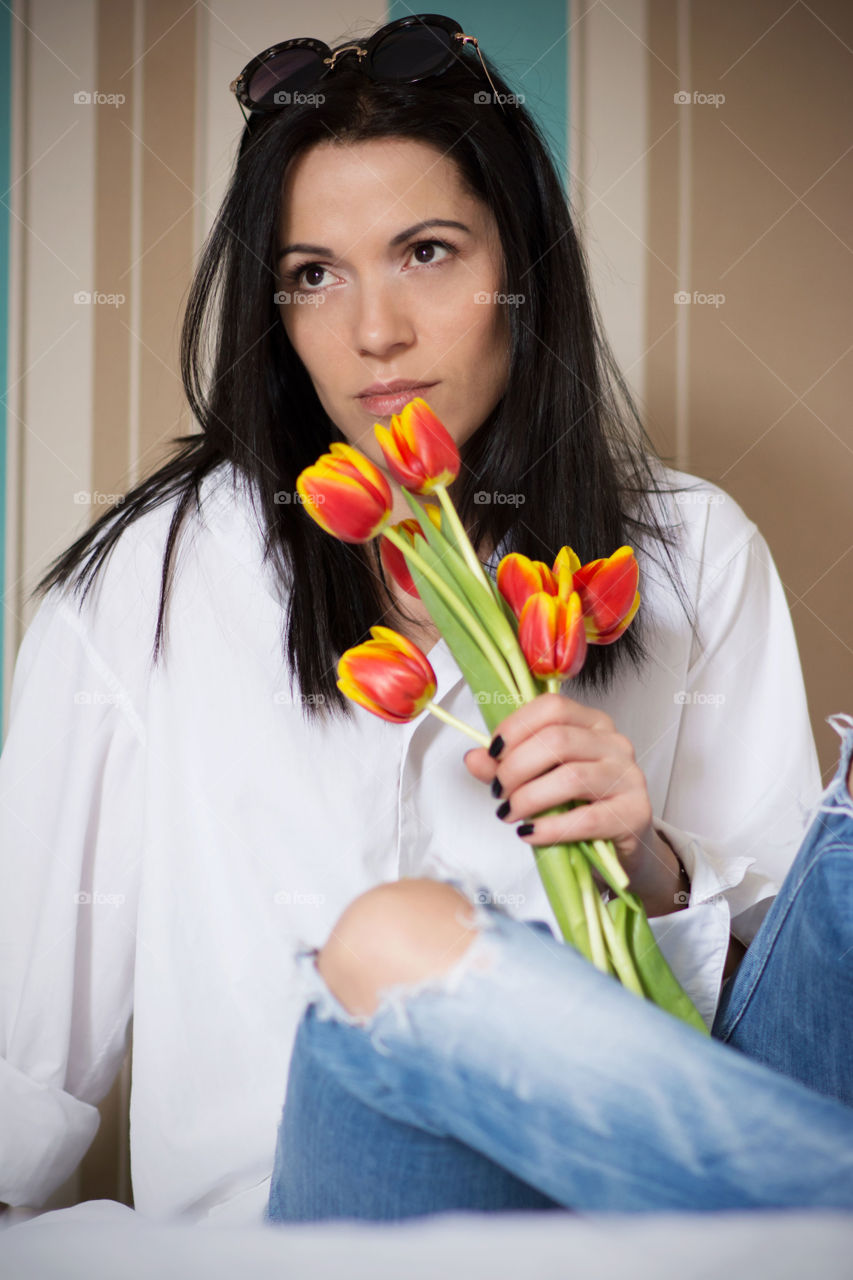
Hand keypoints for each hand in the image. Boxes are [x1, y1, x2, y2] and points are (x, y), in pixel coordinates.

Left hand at [464, 692, 685, 915]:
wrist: (620, 848)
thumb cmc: (579, 805)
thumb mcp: (540, 780)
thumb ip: (506, 766)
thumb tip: (473, 757)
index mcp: (593, 723)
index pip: (552, 707)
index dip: (516, 727)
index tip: (493, 753)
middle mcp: (614, 743)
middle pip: (557, 740)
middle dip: (516, 767)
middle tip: (499, 792)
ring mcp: (628, 777)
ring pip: (570, 777)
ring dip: (528, 798)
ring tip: (509, 814)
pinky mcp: (634, 813)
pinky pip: (586, 818)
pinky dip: (550, 828)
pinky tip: (530, 834)